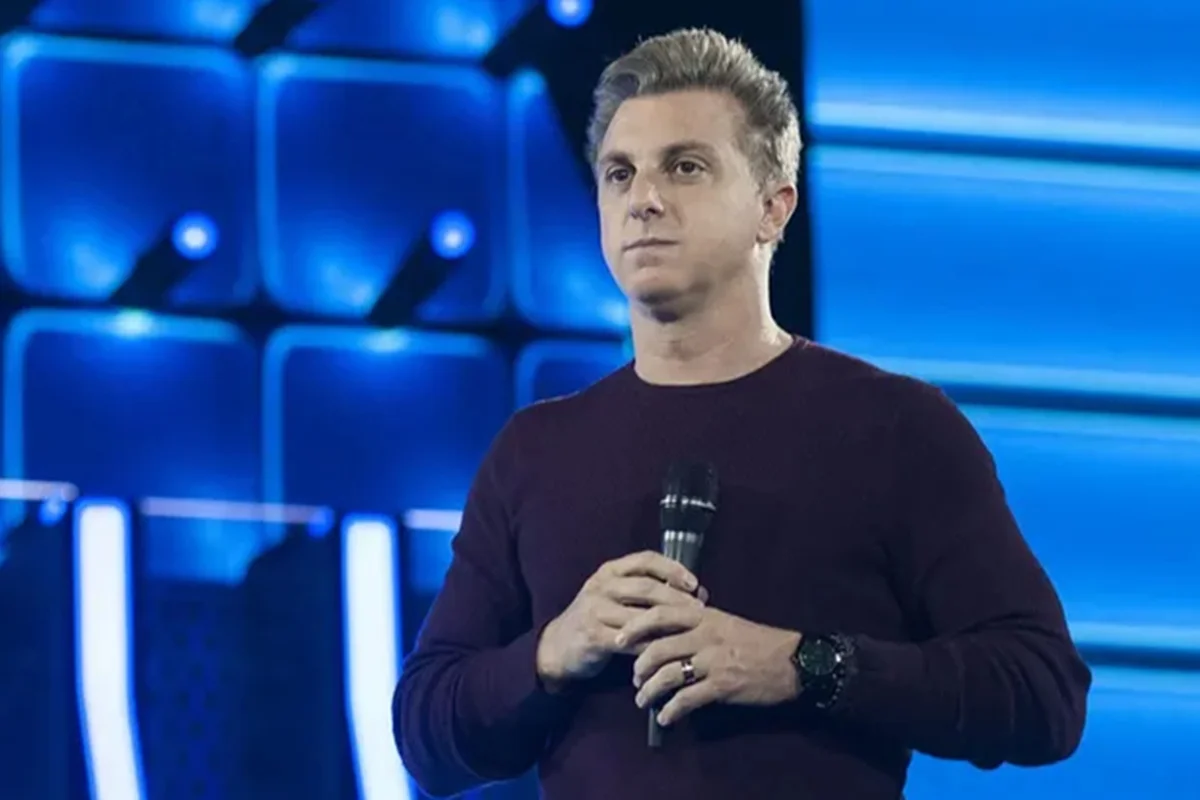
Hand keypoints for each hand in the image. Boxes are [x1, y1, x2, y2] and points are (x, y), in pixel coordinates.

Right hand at [535, 551, 704, 688]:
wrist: (557, 647)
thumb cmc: (597, 620)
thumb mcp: (619, 599)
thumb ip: (654, 594)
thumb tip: (701, 592)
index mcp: (609, 571)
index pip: (645, 559)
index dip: (672, 569)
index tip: (694, 583)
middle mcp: (601, 586)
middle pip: (647, 587)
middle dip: (677, 599)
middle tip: (699, 611)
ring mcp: (595, 610)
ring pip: (640, 615)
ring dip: (668, 625)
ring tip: (689, 633)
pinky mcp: (593, 636)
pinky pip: (630, 641)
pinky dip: (651, 647)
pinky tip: (667, 652)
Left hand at [620, 605, 801, 725]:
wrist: (793, 662)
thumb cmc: (757, 641)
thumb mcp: (725, 621)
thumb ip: (697, 622)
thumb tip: (665, 631)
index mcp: (704, 616)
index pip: (660, 614)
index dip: (635, 626)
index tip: (619, 639)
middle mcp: (705, 635)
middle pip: (658, 648)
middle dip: (639, 666)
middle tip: (634, 677)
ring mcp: (713, 661)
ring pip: (668, 675)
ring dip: (650, 691)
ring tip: (643, 700)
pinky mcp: (722, 686)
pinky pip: (687, 699)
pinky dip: (671, 710)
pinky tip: (665, 717)